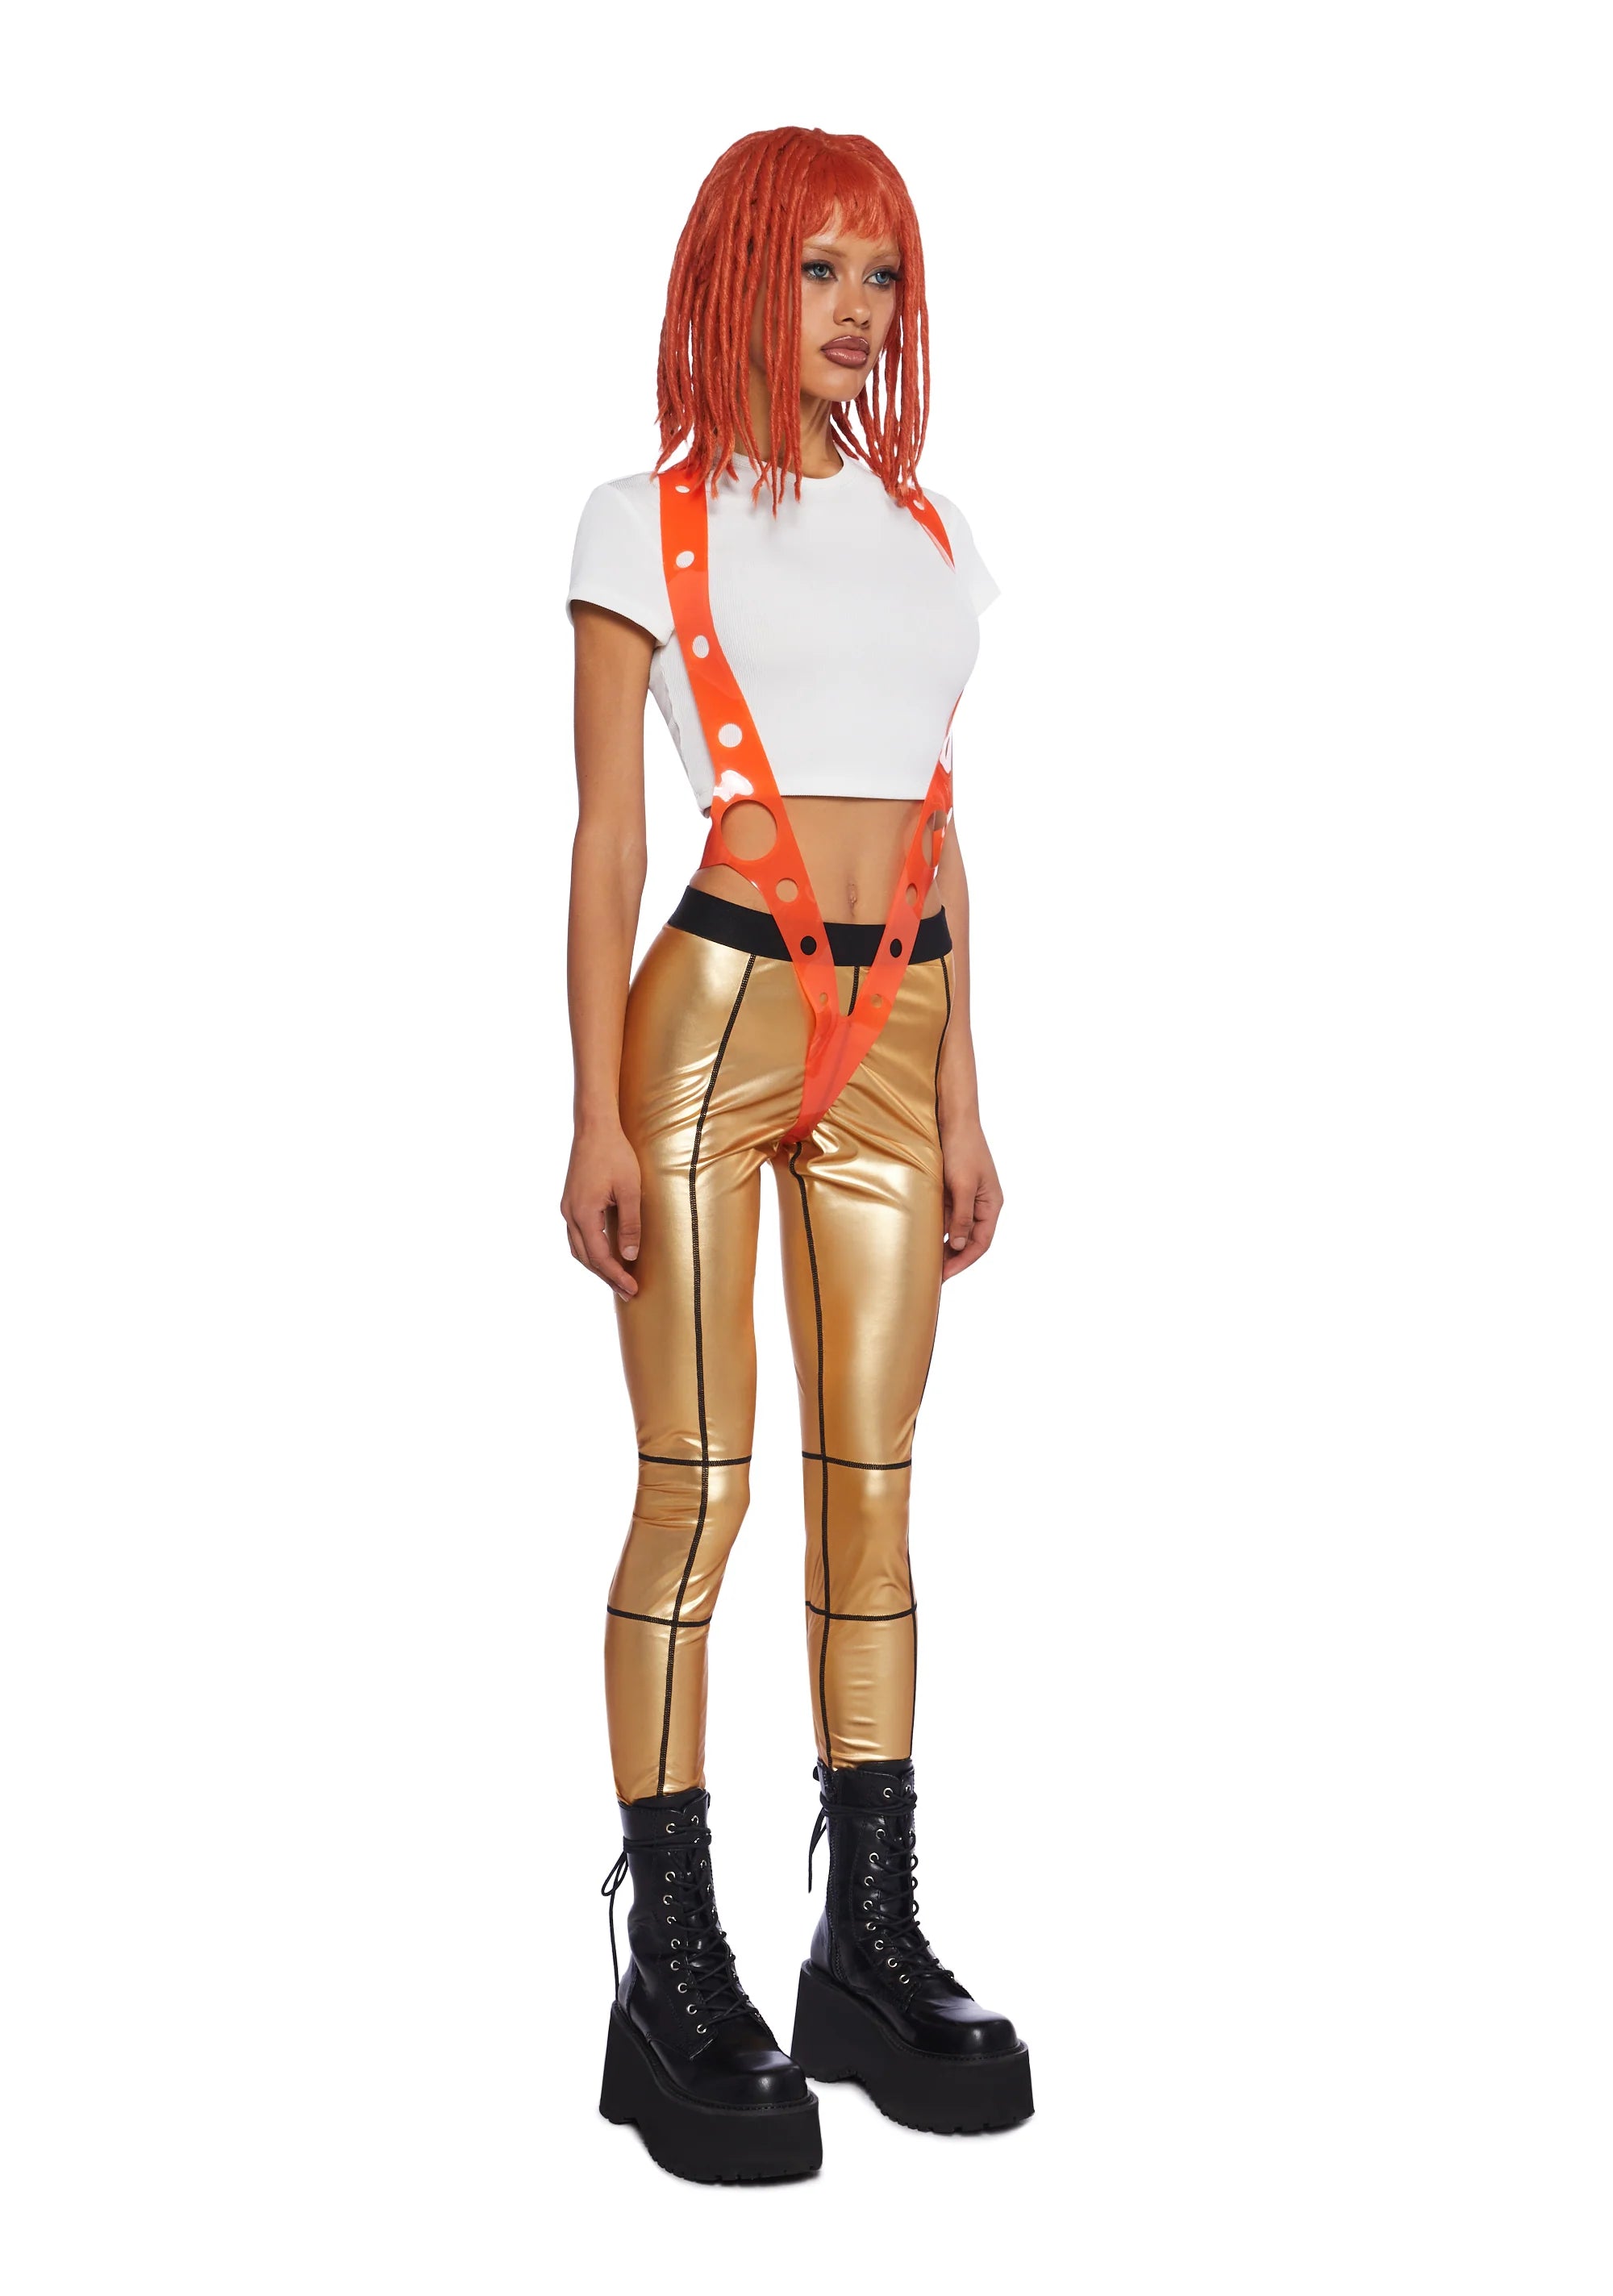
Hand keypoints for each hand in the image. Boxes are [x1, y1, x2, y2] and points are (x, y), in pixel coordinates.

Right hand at [561, 1123, 642, 1299]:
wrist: (594, 1128)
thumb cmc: (615, 1154)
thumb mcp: (629, 1190)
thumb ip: (630, 1225)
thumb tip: (629, 1256)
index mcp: (583, 1213)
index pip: (599, 1256)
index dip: (616, 1275)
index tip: (632, 1289)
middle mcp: (570, 1213)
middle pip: (585, 1257)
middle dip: (606, 1276)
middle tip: (627, 1292)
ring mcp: (567, 1207)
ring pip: (578, 1248)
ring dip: (596, 1266)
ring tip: (616, 1278)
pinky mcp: (571, 1201)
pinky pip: (577, 1235)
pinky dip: (589, 1250)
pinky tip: (603, 1253)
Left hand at [939, 1114, 1002, 1279]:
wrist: (953, 1120)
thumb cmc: (962, 1149)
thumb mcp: (962, 1185)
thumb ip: (962, 1216)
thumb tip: (960, 1244)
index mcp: (991, 1205)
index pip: (980, 1243)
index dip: (963, 1261)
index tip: (945, 1275)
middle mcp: (981, 1205)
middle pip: (969, 1240)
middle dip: (953, 1259)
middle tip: (933, 1276)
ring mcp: (966, 1198)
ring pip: (956, 1229)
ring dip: (943, 1245)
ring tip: (926, 1262)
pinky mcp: (952, 1191)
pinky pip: (946, 1216)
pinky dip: (936, 1228)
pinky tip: (922, 1238)